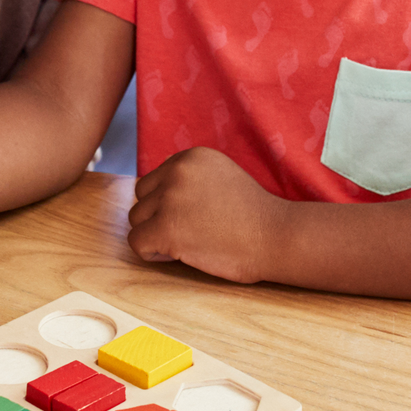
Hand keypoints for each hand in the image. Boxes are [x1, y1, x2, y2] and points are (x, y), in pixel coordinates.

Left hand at [128, 148, 279, 282]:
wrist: (274, 236)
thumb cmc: (253, 215)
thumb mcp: (221, 176)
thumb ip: (190, 176)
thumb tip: (156, 183)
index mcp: (191, 156)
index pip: (155, 179)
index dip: (169, 203)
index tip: (195, 216)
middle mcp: (177, 171)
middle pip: (142, 197)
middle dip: (158, 216)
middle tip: (189, 231)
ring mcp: (170, 198)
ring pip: (136, 219)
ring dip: (155, 234)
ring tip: (187, 241)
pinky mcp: (166, 228)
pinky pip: (137, 242)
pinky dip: (152, 253)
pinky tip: (178, 254)